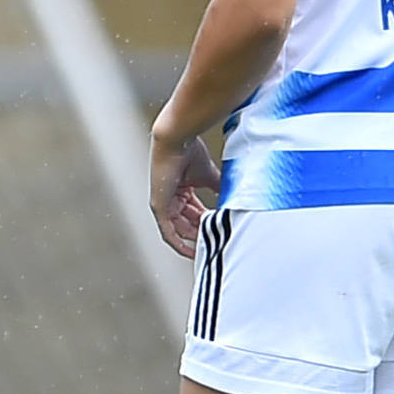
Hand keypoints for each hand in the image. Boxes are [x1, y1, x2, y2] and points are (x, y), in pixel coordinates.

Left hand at [149, 129, 219, 257]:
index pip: (194, 213)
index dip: (207, 223)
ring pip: (180, 231)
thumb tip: (234, 198)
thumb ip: (219, 189)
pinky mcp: (159, 208)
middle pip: (187, 224)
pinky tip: (192, 252)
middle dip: (202, 233)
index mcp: (180, 190)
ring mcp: (163, 204)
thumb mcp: (210, 176)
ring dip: (195, 240)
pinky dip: (180, 245)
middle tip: (217, 241)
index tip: (220, 230)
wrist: (177, 140)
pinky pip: (168, 234)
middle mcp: (170, 198)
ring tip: (210, 247)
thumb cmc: (189, 152)